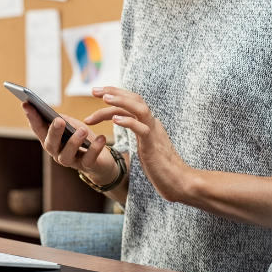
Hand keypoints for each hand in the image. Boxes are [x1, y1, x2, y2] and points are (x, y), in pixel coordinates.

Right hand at [21, 102, 118, 185]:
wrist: (102, 162)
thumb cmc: (84, 140)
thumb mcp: (73, 126)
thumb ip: (63, 120)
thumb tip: (54, 114)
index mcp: (51, 141)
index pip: (38, 129)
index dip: (31, 117)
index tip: (26, 103)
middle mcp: (57, 153)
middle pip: (50, 144)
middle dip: (53, 132)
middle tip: (58, 120)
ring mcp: (71, 161)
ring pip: (66, 155)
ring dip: (73, 142)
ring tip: (82, 130)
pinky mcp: (87, 166)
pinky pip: (89, 159)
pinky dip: (95, 148)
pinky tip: (101, 138)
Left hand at [85, 87, 192, 201]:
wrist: (178, 181)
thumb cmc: (160, 166)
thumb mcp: (146, 144)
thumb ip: (138, 133)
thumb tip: (128, 125)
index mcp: (148, 123)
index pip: (131, 102)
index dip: (114, 96)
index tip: (97, 93)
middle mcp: (152, 123)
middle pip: (135, 99)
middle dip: (113, 92)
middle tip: (94, 90)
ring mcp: (154, 132)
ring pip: (140, 109)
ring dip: (122, 101)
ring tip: (105, 98)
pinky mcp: (153, 145)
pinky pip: (142, 129)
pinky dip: (128, 122)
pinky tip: (115, 120)